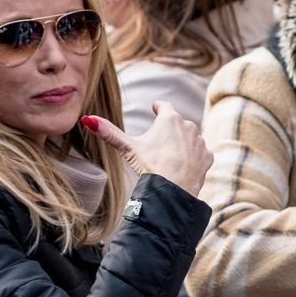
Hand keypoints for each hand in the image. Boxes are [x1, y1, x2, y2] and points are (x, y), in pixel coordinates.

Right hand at [80, 101, 211, 195]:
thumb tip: (87, 119)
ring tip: (171, 156)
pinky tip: (184, 166)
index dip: (158, 108)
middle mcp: (189, 125)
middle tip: (160, 142)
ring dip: (183, 143)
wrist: (172, 189)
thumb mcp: (128, 147)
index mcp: (170, 118)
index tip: (155, 109)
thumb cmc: (150, 166)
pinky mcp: (208, 156)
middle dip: (169, 130)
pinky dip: (193, 158)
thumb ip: (109, 132)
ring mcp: (200, 141)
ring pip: (190, 138)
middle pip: (177, 123)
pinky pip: (200, 153)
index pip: (164, 106)